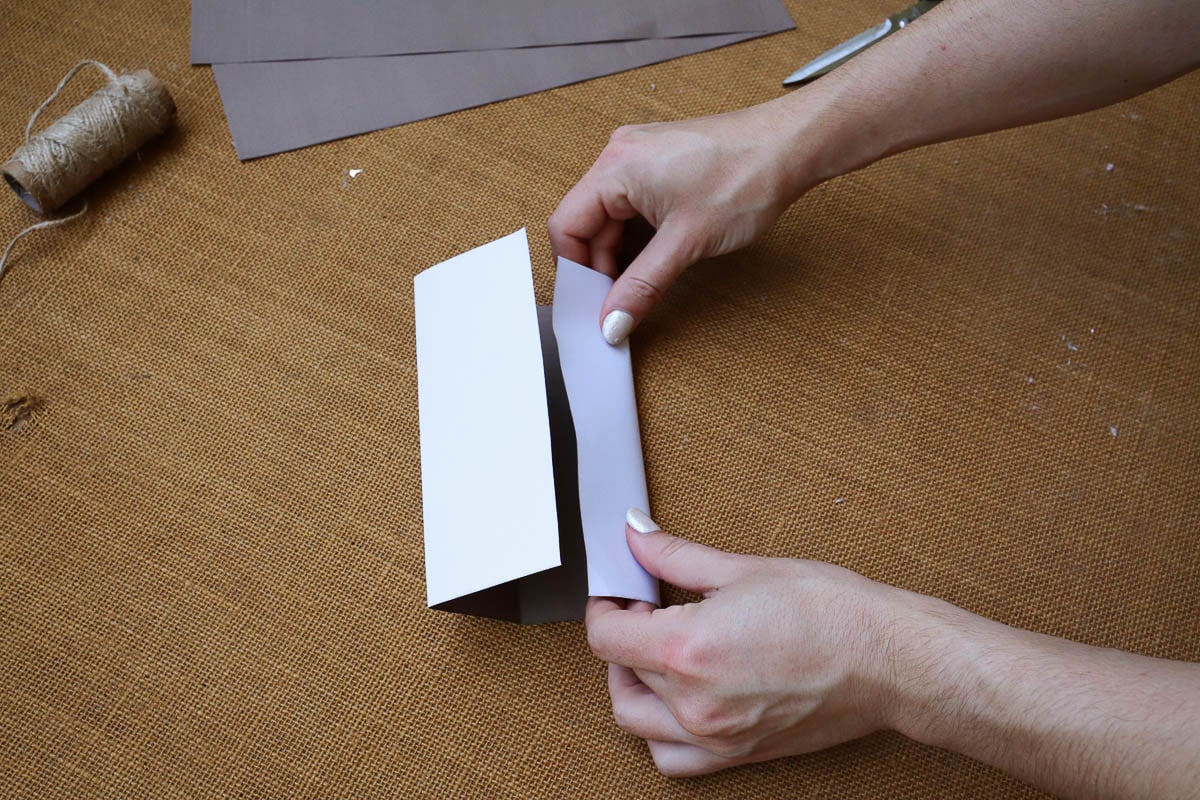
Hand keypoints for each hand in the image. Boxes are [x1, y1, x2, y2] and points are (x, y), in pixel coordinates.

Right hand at [548, 100, 818, 344]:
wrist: (791, 146)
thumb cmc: (746, 177)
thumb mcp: (686, 243)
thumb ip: (642, 285)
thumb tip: (612, 321)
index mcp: (615, 167)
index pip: (566, 226)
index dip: (576, 272)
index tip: (592, 305)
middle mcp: (619, 155)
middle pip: (586, 223)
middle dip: (600, 268)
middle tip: (617, 306)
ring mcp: (639, 158)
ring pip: (609, 218)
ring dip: (620, 255)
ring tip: (639, 287)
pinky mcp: (658, 165)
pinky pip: (630, 208)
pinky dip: (636, 238)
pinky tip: (653, 262)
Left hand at [586, 509, 904, 775]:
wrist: (890, 661)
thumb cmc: (831, 612)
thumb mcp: (743, 569)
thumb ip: (675, 556)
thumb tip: (636, 536)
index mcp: (687, 649)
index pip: (606, 637)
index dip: (606, 606)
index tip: (622, 592)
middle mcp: (693, 701)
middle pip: (619, 671)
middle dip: (624, 636)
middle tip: (648, 608)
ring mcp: (714, 736)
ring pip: (635, 719)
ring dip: (634, 683)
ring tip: (661, 652)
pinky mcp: (737, 755)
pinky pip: (671, 758)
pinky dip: (660, 731)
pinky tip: (679, 698)